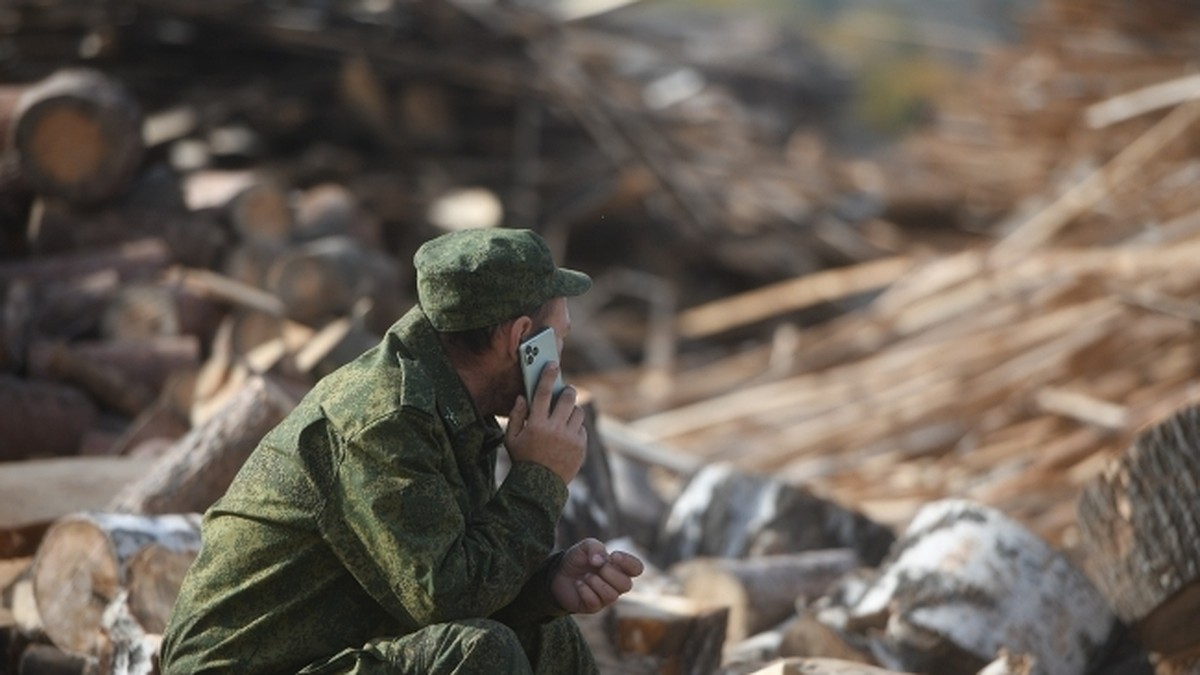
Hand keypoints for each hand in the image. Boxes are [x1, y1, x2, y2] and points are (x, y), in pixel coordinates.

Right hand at [505, 363, 586, 483]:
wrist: (540, 487)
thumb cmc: (522, 460)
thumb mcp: (511, 439)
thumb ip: (516, 416)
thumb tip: (522, 396)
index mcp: (536, 424)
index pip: (543, 393)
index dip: (547, 376)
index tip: (552, 364)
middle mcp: (555, 429)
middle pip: (567, 398)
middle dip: (567, 391)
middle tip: (564, 391)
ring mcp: (570, 438)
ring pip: (577, 412)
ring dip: (572, 410)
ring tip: (564, 415)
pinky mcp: (581, 446)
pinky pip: (582, 428)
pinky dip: (575, 427)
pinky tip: (567, 434)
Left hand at [551, 538, 644, 614]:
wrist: (558, 574)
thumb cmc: (577, 560)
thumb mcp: (584, 547)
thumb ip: (594, 547)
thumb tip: (601, 561)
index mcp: (618, 568)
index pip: (637, 568)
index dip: (629, 563)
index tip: (613, 556)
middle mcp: (615, 584)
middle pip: (627, 585)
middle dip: (611, 574)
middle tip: (597, 568)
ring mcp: (605, 597)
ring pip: (612, 596)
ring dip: (597, 583)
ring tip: (586, 576)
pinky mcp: (593, 607)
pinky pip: (595, 603)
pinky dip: (585, 591)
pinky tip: (578, 584)